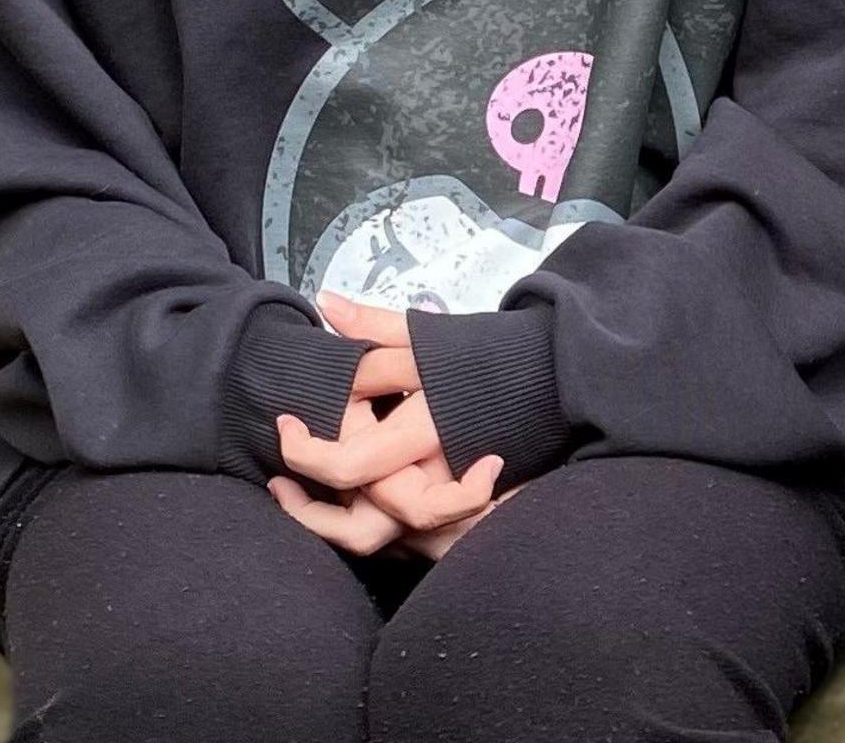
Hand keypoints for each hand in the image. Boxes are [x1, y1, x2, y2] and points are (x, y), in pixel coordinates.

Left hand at [276, 293, 507, 557]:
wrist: (561, 384)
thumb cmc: (496, 359)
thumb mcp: (434, 339)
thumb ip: (377, 327)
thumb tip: (326, 302)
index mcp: (424, 431)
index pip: (349, 464)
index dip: (304, 453)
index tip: (286, 426)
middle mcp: (434, 479)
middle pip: (364, 529)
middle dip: (311, 514)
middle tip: (283, 480)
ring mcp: (447, 505)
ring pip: (387, 543)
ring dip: (336, 527)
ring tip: (301, 497)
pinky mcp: (459, 515)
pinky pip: (406, 539)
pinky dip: (374, 524)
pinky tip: (349, 502)